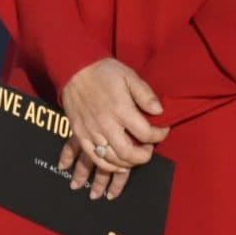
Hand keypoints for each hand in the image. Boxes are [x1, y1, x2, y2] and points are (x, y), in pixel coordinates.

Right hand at [57, 58, 169, 200]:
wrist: (73, 69)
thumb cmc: (103, 72)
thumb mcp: (129, 75)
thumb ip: (145, 94)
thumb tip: (159, 111)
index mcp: (121, 110)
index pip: (146, 134)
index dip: (159, 135)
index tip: (162, 131)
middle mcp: (106, 124)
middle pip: (128, 154)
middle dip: (143, 157)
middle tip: (148, 150)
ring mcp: (91, 131)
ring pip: (111, 160)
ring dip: (126, 164)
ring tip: (133, 158)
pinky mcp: (80, 134)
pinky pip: (93, 158)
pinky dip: (105, 166)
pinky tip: (114, 165)